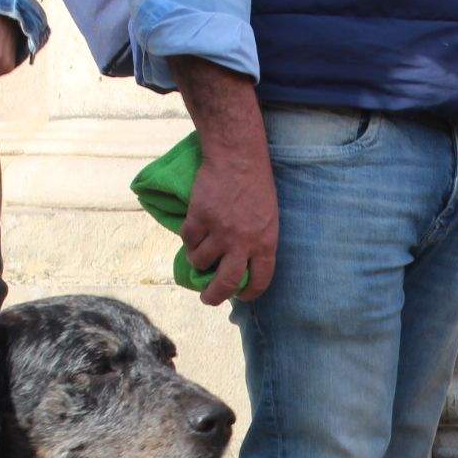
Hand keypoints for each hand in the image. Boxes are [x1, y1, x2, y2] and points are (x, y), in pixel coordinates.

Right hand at [185, 137, 277, 306]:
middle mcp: (242, 242)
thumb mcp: (269, 218)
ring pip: (200, 261)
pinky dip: (188, 240)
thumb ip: (258, 242)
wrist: (238, 158)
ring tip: (198, 256)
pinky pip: (188, 239)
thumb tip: (243, 265)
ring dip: (197, 262)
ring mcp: (219, 231)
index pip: (260, 280)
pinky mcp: (199, 218)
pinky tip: (192, 234)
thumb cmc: (258, 186)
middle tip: (207, 299)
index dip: (249, 293)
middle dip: (214, 296)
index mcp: (265, 243)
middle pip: (226, 282)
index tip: (240, 296)